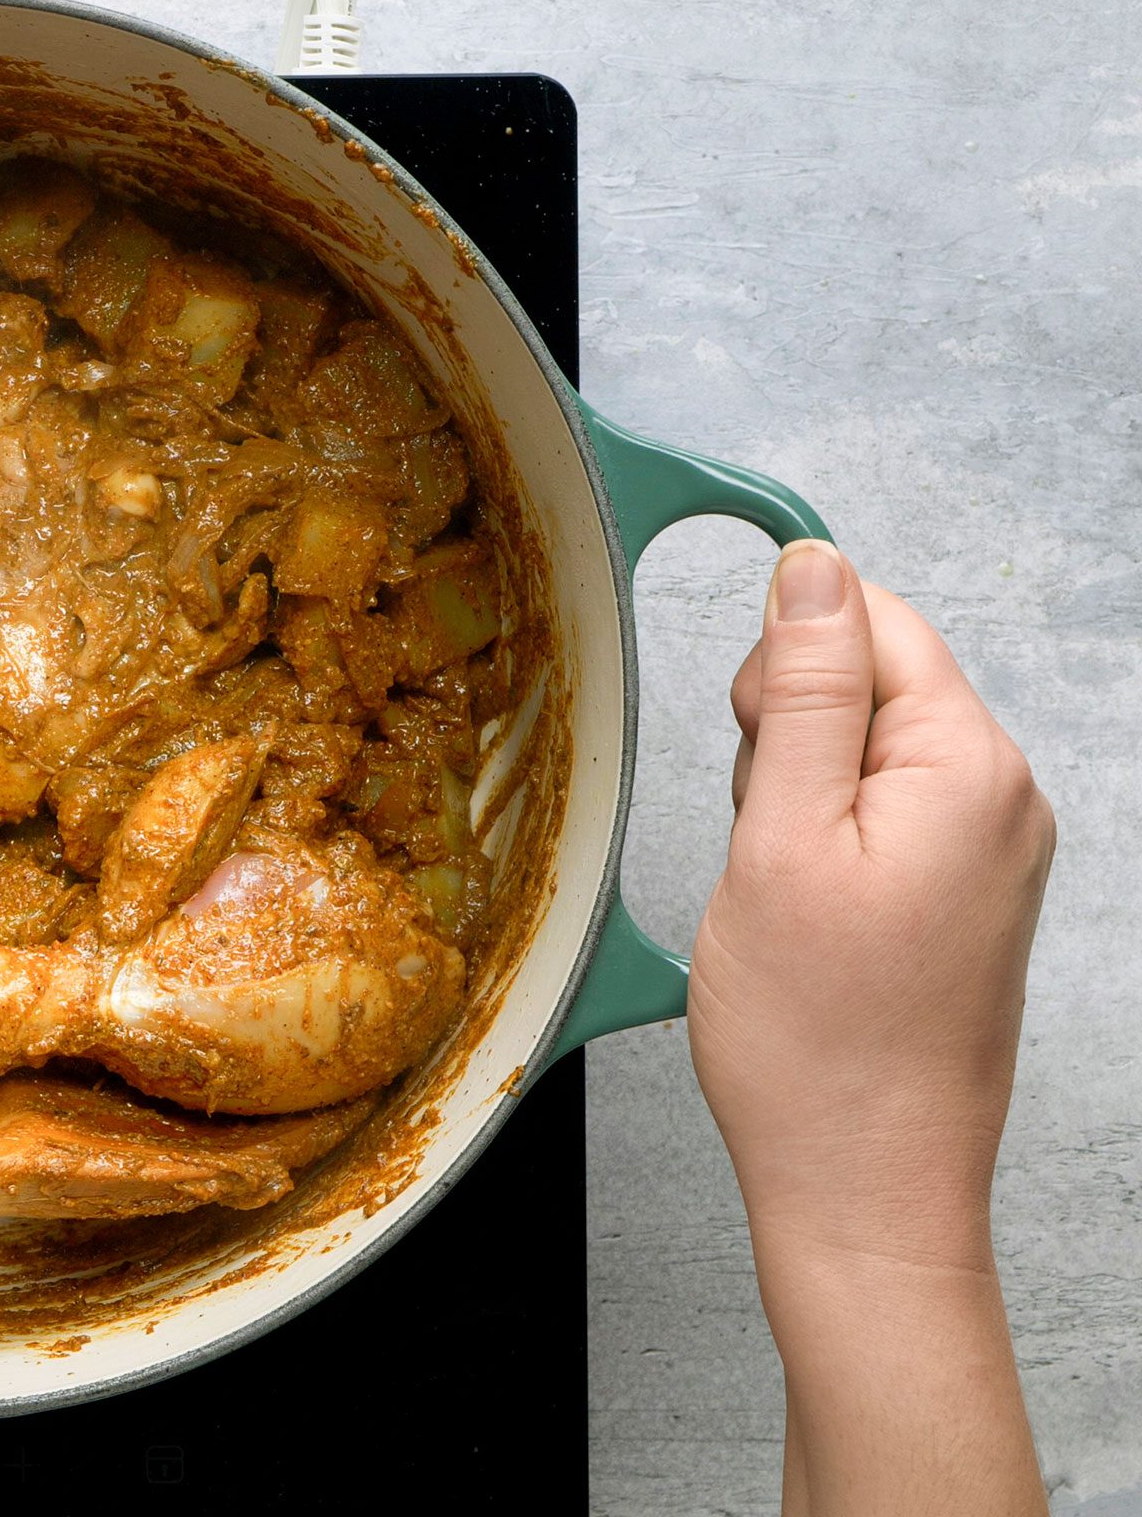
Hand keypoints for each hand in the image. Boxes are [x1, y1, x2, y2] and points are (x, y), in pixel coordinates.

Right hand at [688, 540, 1052, 1514]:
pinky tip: (803, 910)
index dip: (787, 663)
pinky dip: (822, 840)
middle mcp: (1005, 797)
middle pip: (874, 677)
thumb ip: (807, 690)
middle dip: (788, 734)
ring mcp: (994, 848)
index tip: (749, 743)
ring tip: (781, 888)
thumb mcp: (780, 838)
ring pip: (866, 746)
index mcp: (970, 767)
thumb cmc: (816, 1042)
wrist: (864, 1187)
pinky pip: (880, 810)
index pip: (876, 619)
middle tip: (762, 839)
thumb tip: (815, 567)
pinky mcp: (969, 892)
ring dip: (797, 793)